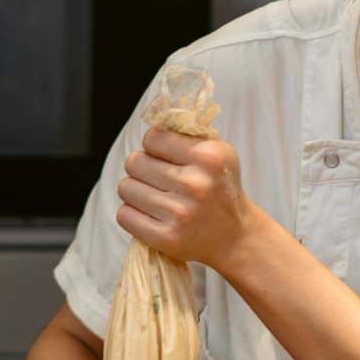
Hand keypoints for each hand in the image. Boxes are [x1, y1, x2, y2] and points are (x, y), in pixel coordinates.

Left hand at [118, 127, 257, 269]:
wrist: (235, 235)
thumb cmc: (221, 187)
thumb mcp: (219, 153)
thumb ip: (187, 136)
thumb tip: (153, 122)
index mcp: (208, 157)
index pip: (152, 138)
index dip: (155, 146)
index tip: (164, 156)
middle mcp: (195, 184)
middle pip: (134, 162)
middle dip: (142, 168)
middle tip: (158, 177)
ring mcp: (179, 213)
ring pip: (125, 188)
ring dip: (136, 190)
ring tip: (155, 195)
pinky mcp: (166, 237)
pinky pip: (124, 215)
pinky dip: (132, 213)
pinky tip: (150, 214)